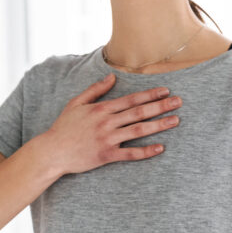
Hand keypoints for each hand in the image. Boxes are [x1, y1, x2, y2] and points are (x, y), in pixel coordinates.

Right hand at [44, 74, 181, 175]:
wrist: (52, 151)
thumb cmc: (64, 127)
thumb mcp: (76, 103)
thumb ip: (95, 90)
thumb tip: (112, 76)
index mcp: (101, 109)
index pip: (131, 99)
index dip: (150, 94)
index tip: (166, 90)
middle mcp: (107, 122)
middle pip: (139, 112)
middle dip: (161, 106)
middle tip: (179, 102)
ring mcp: (107, 139)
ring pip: (138, 131)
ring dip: (159, 125)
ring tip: (175, 120)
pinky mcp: (106, 156)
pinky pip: (130, 154)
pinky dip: (145, 151)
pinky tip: (160, 148)